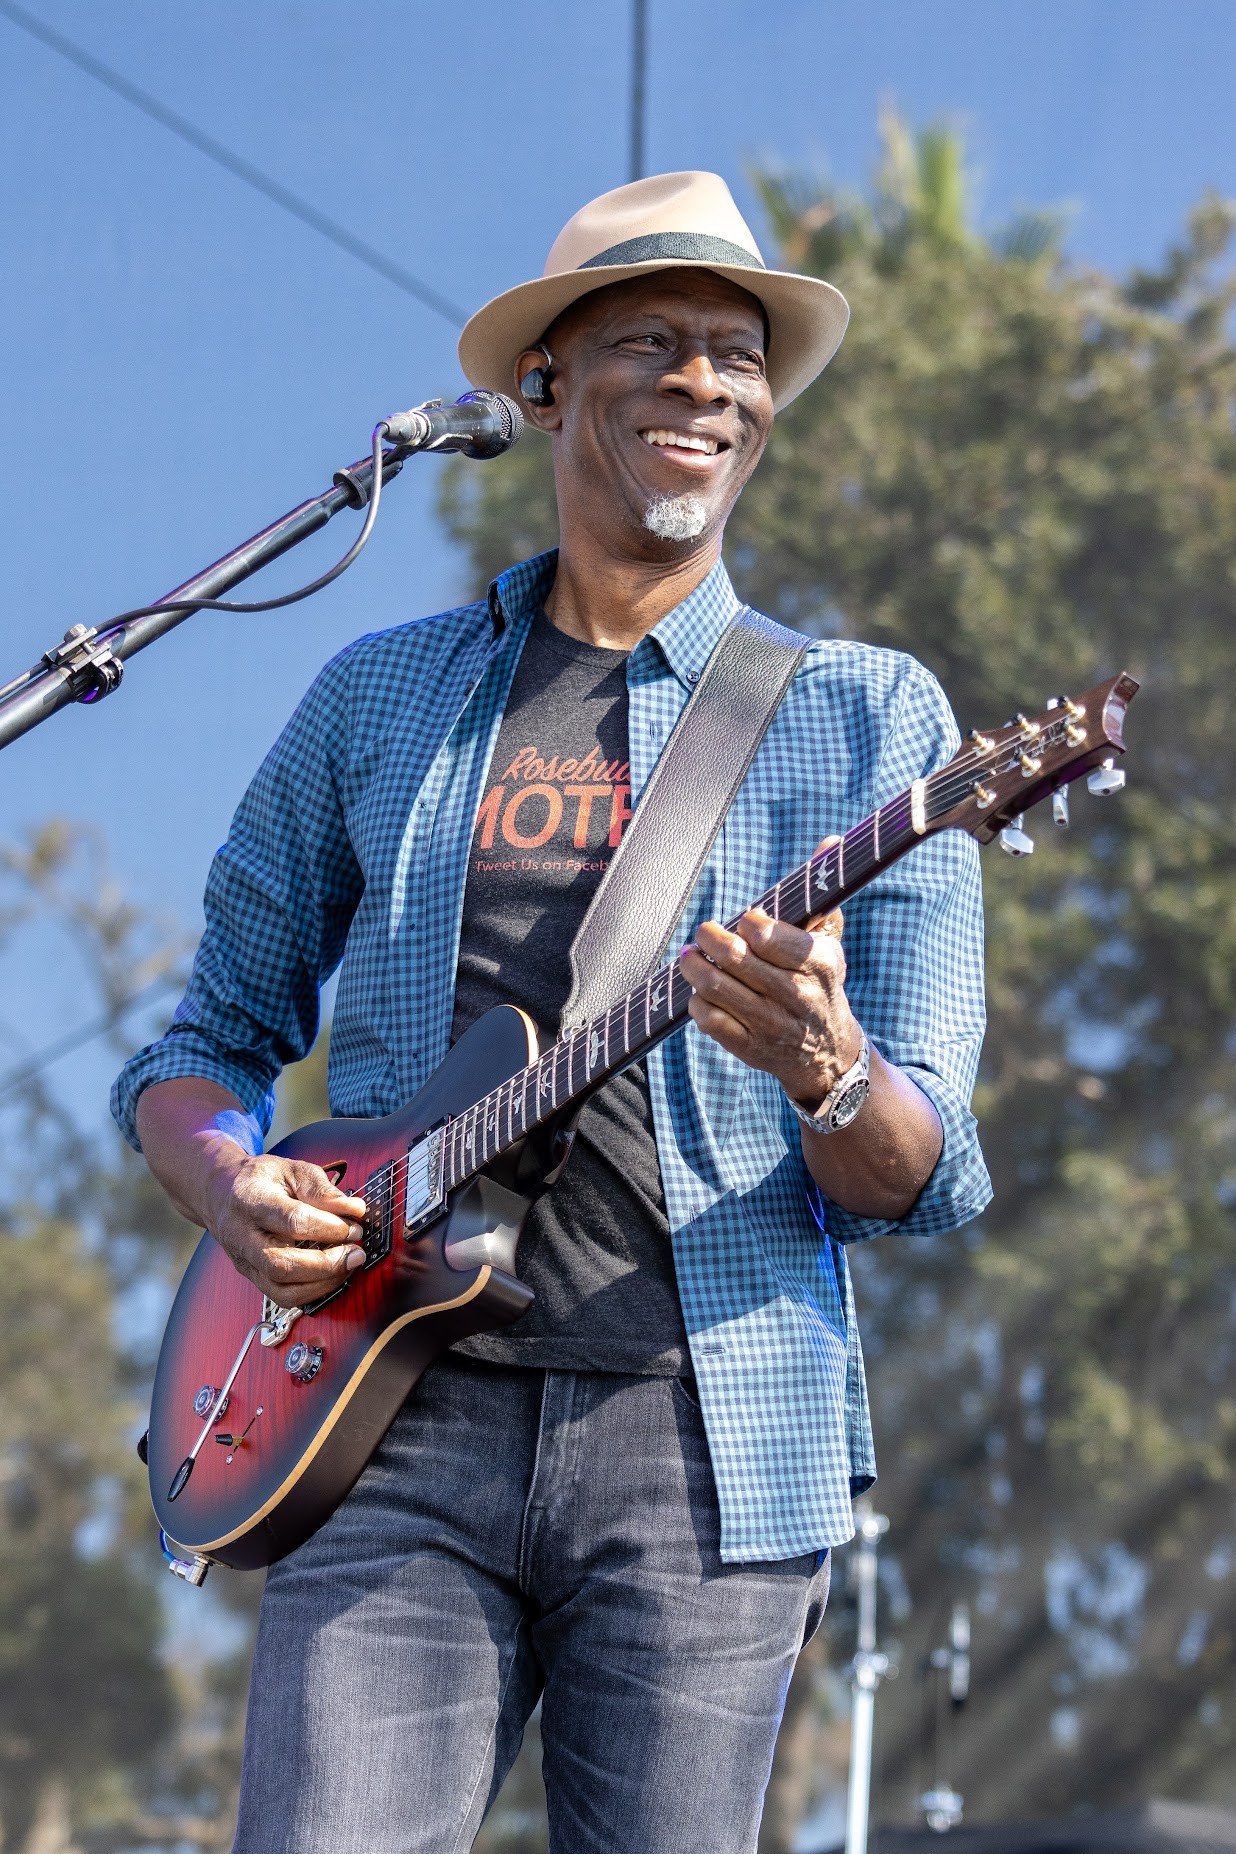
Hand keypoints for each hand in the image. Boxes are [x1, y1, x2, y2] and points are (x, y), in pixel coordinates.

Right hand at [203, 1151, 367, 1307]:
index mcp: (251, 1200)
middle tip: (356, 1253)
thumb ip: (322, 1189)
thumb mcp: (290, 1169)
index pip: (292, 1220)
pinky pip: (281, 1296)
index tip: (355, 1225)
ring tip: (348, 1266)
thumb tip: (354, 1210)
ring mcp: (244, 1260)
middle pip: (282, 1264)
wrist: (219, 1193)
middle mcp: (242, 1235)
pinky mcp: (251, 1276)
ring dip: (322, 1283)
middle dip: (327, 1264)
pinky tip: (331, 1275)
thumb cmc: (259, 1179)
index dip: (329, 1227)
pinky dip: (312, 1291)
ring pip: (281, 1289)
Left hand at [679, 843, 861, 1109]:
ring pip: (716, 988)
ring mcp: (772, 1025)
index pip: (768, 935)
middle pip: (735, 958)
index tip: (745, 919)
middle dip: (710, 937)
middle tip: (704, 932)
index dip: (748, 922)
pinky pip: (709, 1019)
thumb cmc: (819, 981)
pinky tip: (699, 991)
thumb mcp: (829, 939)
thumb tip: (830, 842)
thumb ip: (822, 892)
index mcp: (820, 963)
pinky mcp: (750, 1047)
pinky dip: (696, 1001)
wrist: (826, 1051)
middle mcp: (798, 995)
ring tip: (690, 956)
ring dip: (694, 966)